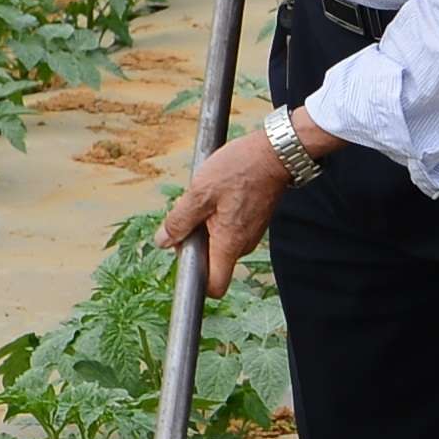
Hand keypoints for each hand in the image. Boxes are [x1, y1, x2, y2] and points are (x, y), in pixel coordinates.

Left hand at [160, 127, 298, 266]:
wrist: (274, 153)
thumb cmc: (240, 169)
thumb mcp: (200, 192)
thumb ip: (179, 221)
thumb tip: (163, 241)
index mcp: (228, 243)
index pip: (214, 286)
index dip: (195, 279)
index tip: (184, 255)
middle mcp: (242, 245)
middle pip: (213, 262)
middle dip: (195, 243)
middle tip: (190, 213)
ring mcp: (250, 234)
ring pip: (220, 243)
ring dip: (206, 227)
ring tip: (206, 198)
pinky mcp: (254, 222)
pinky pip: (230, 229)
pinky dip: (219, 217)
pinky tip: (219, 194)